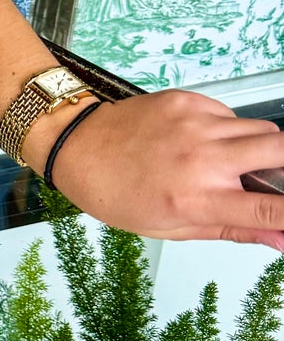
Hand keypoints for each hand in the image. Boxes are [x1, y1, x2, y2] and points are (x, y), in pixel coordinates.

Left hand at [30, 89, 283, 250]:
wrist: (77, 147)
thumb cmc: (116, 194)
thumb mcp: (170, 228)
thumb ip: (231, 230)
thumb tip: (280, 241)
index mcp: (195, 198)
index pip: (269, 210)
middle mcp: (200, 158)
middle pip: (280, 151)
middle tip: (274, 181)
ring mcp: (195, 124)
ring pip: (262, 129)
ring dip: (261, 148)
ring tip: (233, 163)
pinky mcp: (187, 100)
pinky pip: (230, 114)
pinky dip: (229, 130)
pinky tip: (205, 142)